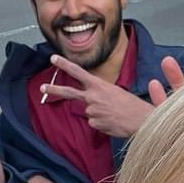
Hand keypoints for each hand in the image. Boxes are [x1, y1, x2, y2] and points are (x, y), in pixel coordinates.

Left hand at [39, 54, 153, 136]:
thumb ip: (100, 94)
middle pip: (69, 92)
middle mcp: (92, 97)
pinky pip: (94, 123)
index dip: (64, 64)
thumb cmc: (133, 105)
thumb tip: (92, 103)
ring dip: (99, 114)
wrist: (142, 120)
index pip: (78, 72)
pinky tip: (113, 122)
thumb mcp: (116, 92)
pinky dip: (102, 123)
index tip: (53, 58)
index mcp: (99, 85)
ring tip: (114, 114)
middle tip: (42, 88)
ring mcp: (92, 111)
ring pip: (89, 112)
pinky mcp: (94, 124)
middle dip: (54, 89)